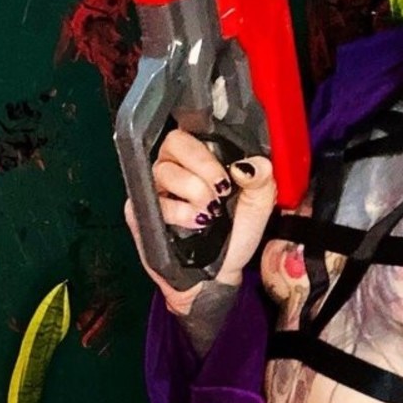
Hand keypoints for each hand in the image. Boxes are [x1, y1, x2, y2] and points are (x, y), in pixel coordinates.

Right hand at [125, 129, 275, 311]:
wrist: (221, 272)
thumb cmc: (237, 234)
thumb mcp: (259, 204)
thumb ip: (261, 178)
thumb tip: (251, 164)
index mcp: (204, 159)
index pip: (194, 130)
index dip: (208, 145)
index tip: (229, 170)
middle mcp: (176, 167)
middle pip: (174, 141)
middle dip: (202, 165)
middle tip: (221, 190)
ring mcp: (156, 187)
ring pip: (163, 169)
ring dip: (193, 190)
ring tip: (211, 212)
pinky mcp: (140, 209)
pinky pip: (153, 200)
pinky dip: (179, 212)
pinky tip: (195, 223)